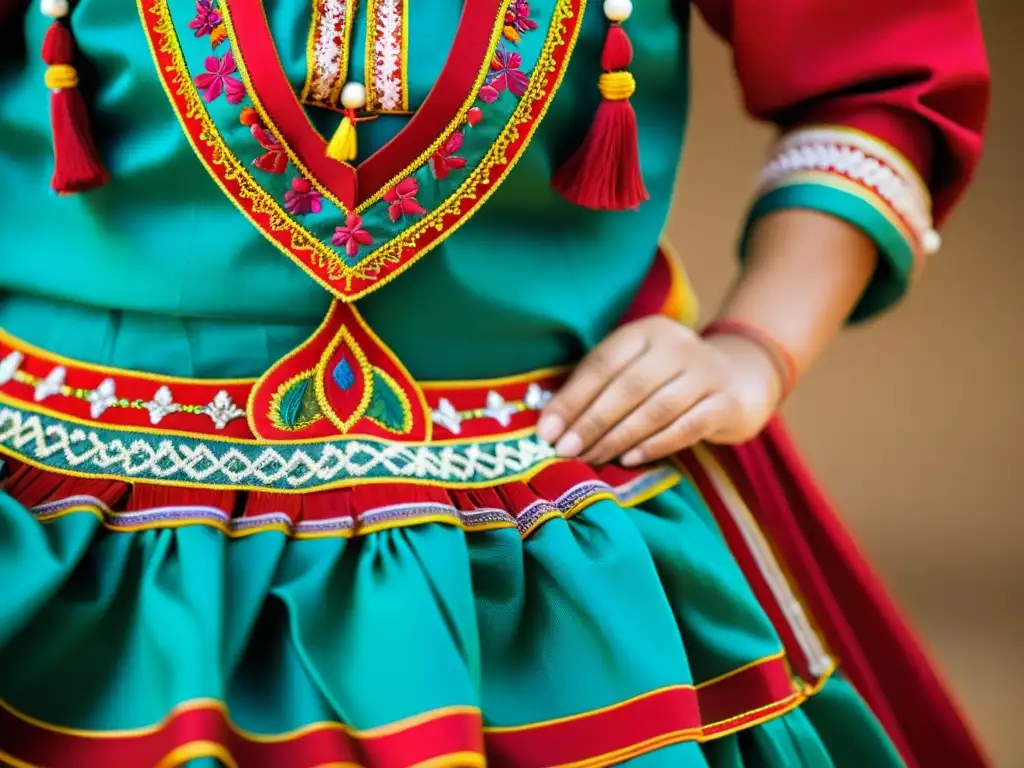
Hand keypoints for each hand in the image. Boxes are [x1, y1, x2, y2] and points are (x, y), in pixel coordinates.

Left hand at [537, 316, 782, 465]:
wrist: (739, 379)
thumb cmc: (668, 380)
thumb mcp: (634, 370)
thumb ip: (596, 389)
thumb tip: (548, 421)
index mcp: (646, 332)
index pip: (602, 364)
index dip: (572, 399)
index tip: (546, 431)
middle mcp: (678, 345)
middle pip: (626, 387)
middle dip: (591, 422)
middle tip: (565, 451)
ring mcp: (706, 372)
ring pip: (655, 408)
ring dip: (617, 438)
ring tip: (591, 459)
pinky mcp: (726, 402)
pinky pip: (686, 427)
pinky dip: (655, 444)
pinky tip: (629, 459)